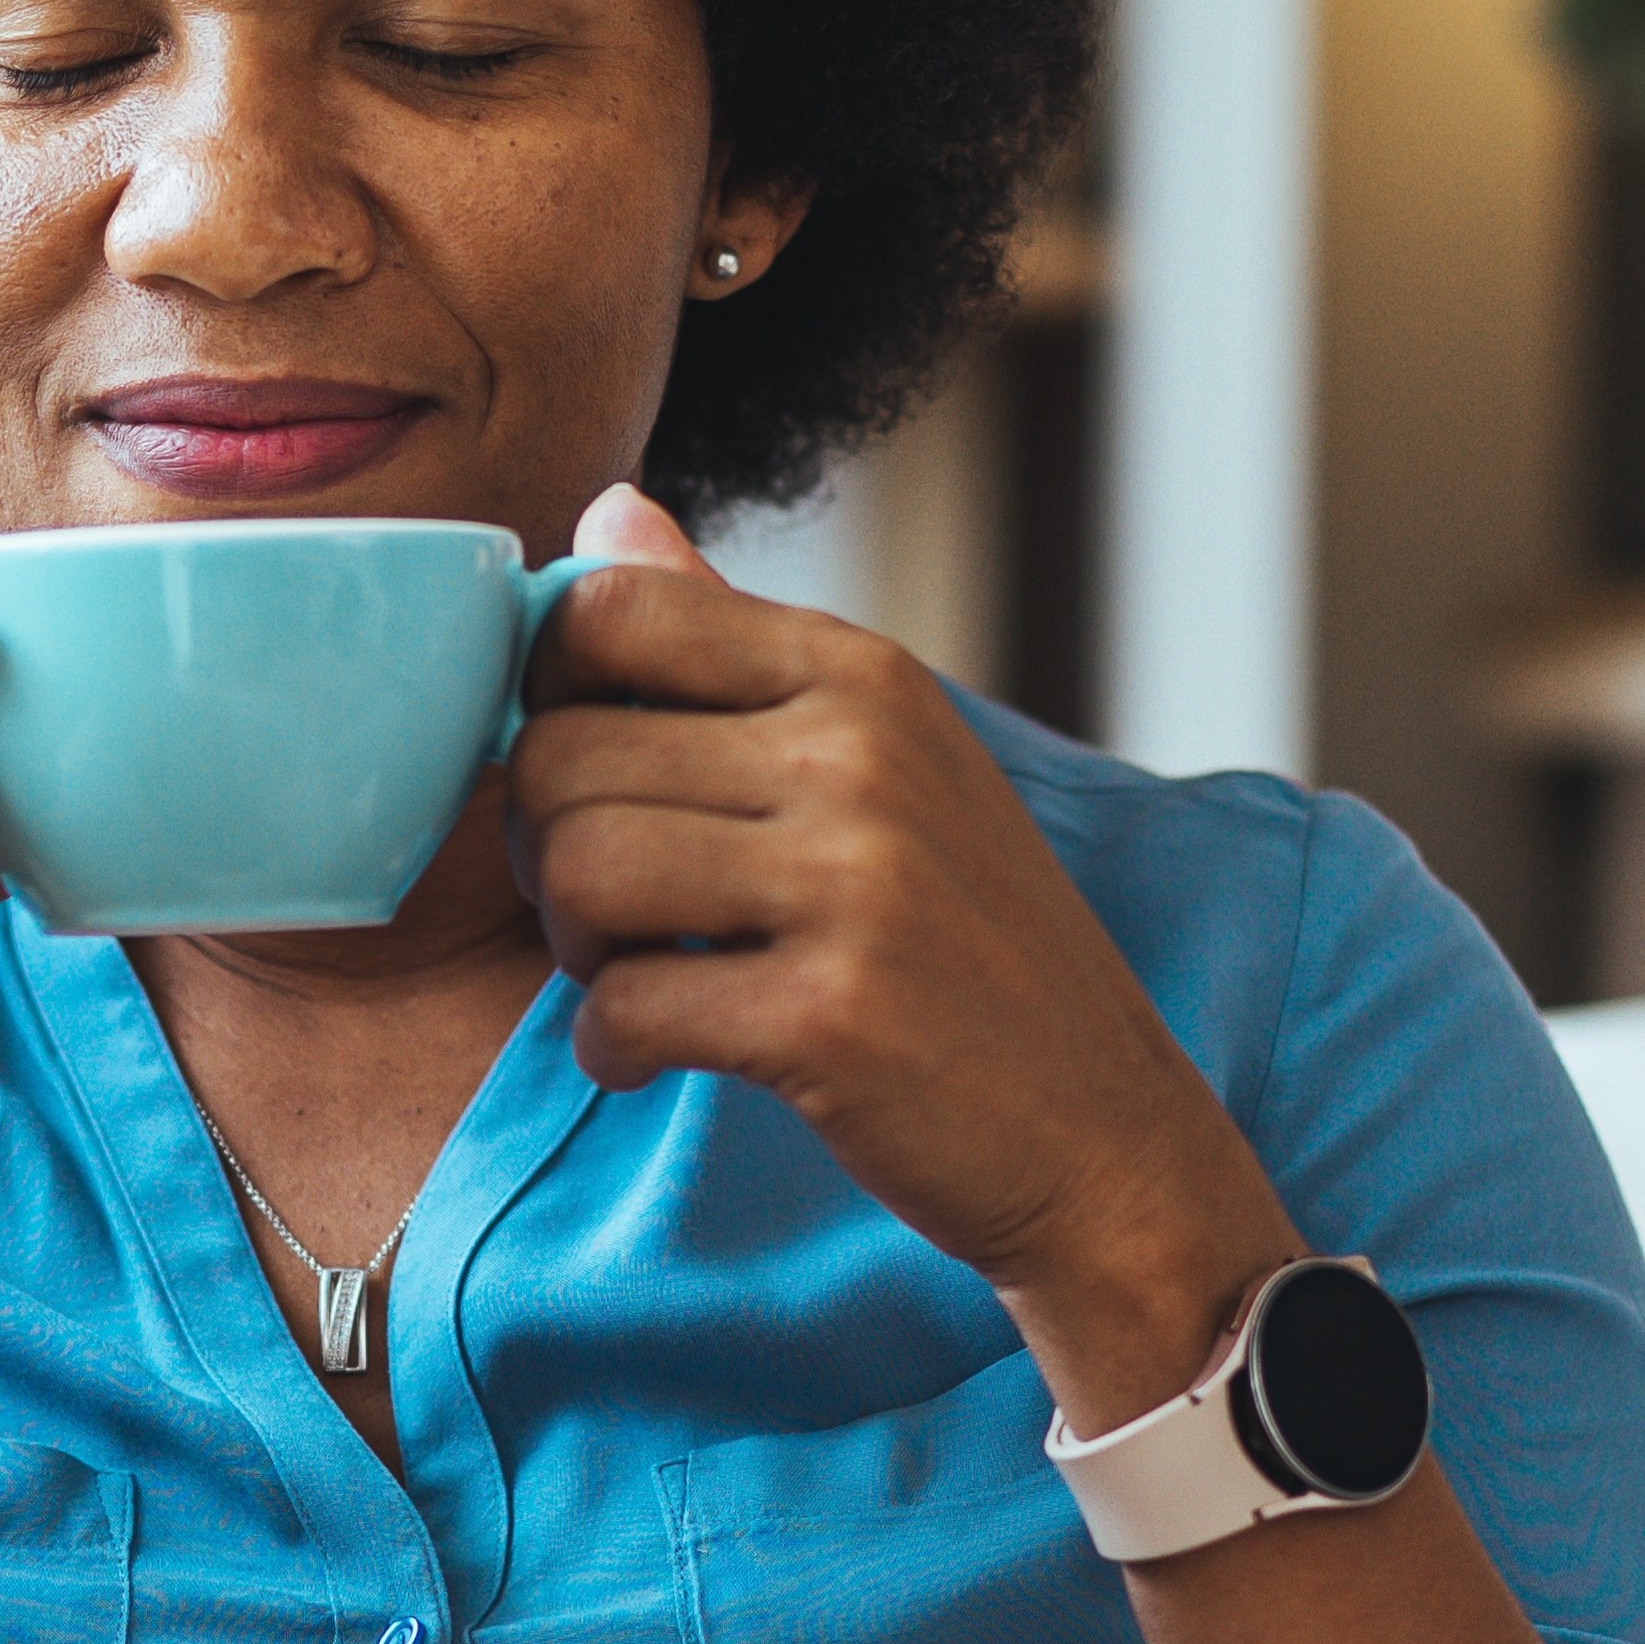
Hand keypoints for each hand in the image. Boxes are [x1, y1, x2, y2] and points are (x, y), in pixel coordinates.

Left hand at [501, 488, 1301, 1408]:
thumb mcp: (885, 760)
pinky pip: (620, 1006)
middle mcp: (857, 754)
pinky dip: (610, 1047)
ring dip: (571, 945)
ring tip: (633, 974)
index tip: (591, 774)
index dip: (548, 697)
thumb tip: (607, 511)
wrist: (1101, 1133)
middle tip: (601, 909)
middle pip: (564, 751)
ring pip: (576, 868)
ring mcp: (851, 883)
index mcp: (862, 672)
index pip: (608, 608)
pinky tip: (658, 1056)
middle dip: (543, 844)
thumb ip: (733, 642)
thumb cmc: (969, 948)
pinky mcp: (829, 1017)